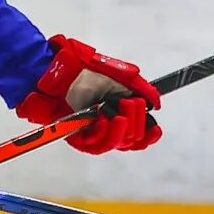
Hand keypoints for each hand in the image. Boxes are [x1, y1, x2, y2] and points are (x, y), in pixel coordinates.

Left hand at [17, 35, 162, 153]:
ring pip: (114, 144)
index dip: (148, 134)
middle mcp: (106, 123)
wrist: (59, 70)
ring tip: (121, 116)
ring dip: (122, 131)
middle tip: (129, 105)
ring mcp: (91, 130)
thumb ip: (141, 88)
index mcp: (118, 110)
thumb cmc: (84, 69)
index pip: (137, 131)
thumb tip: (155, 104)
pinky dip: (105, 133)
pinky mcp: (76, 135)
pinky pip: (95, 144)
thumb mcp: (120, 75)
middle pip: (130, 140)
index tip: (154, 129)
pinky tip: (106, 121)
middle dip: (135, 123)